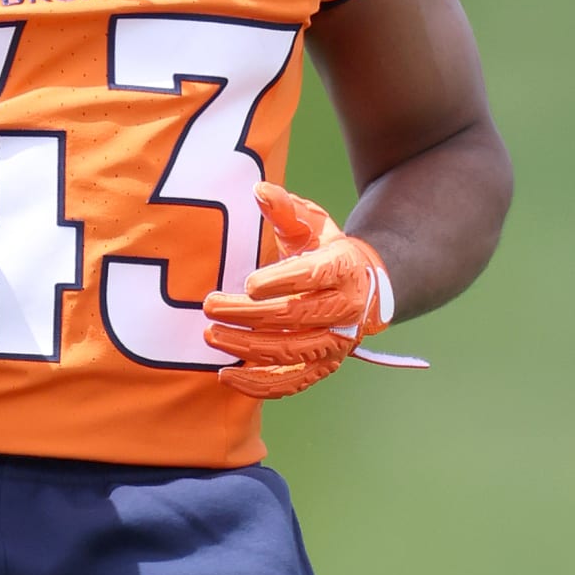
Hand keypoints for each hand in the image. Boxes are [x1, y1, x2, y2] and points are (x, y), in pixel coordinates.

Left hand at [203, 182, 393, 397]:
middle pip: (294, 317)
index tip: (248, 283)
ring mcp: (335, 343)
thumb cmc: (328, 252)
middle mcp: (345, 310)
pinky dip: (258, 385)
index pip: (313, 277)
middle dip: (249, 315)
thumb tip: (259, 190)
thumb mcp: (312, 224)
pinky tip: (225, 376)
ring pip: (289, 352)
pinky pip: (290, 383)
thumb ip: (285, 209)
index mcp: (343, 269)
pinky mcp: (322, 367)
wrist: (363, 288)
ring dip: (246, 347)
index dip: (282, 282)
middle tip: (211, 306)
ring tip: (211, 334)